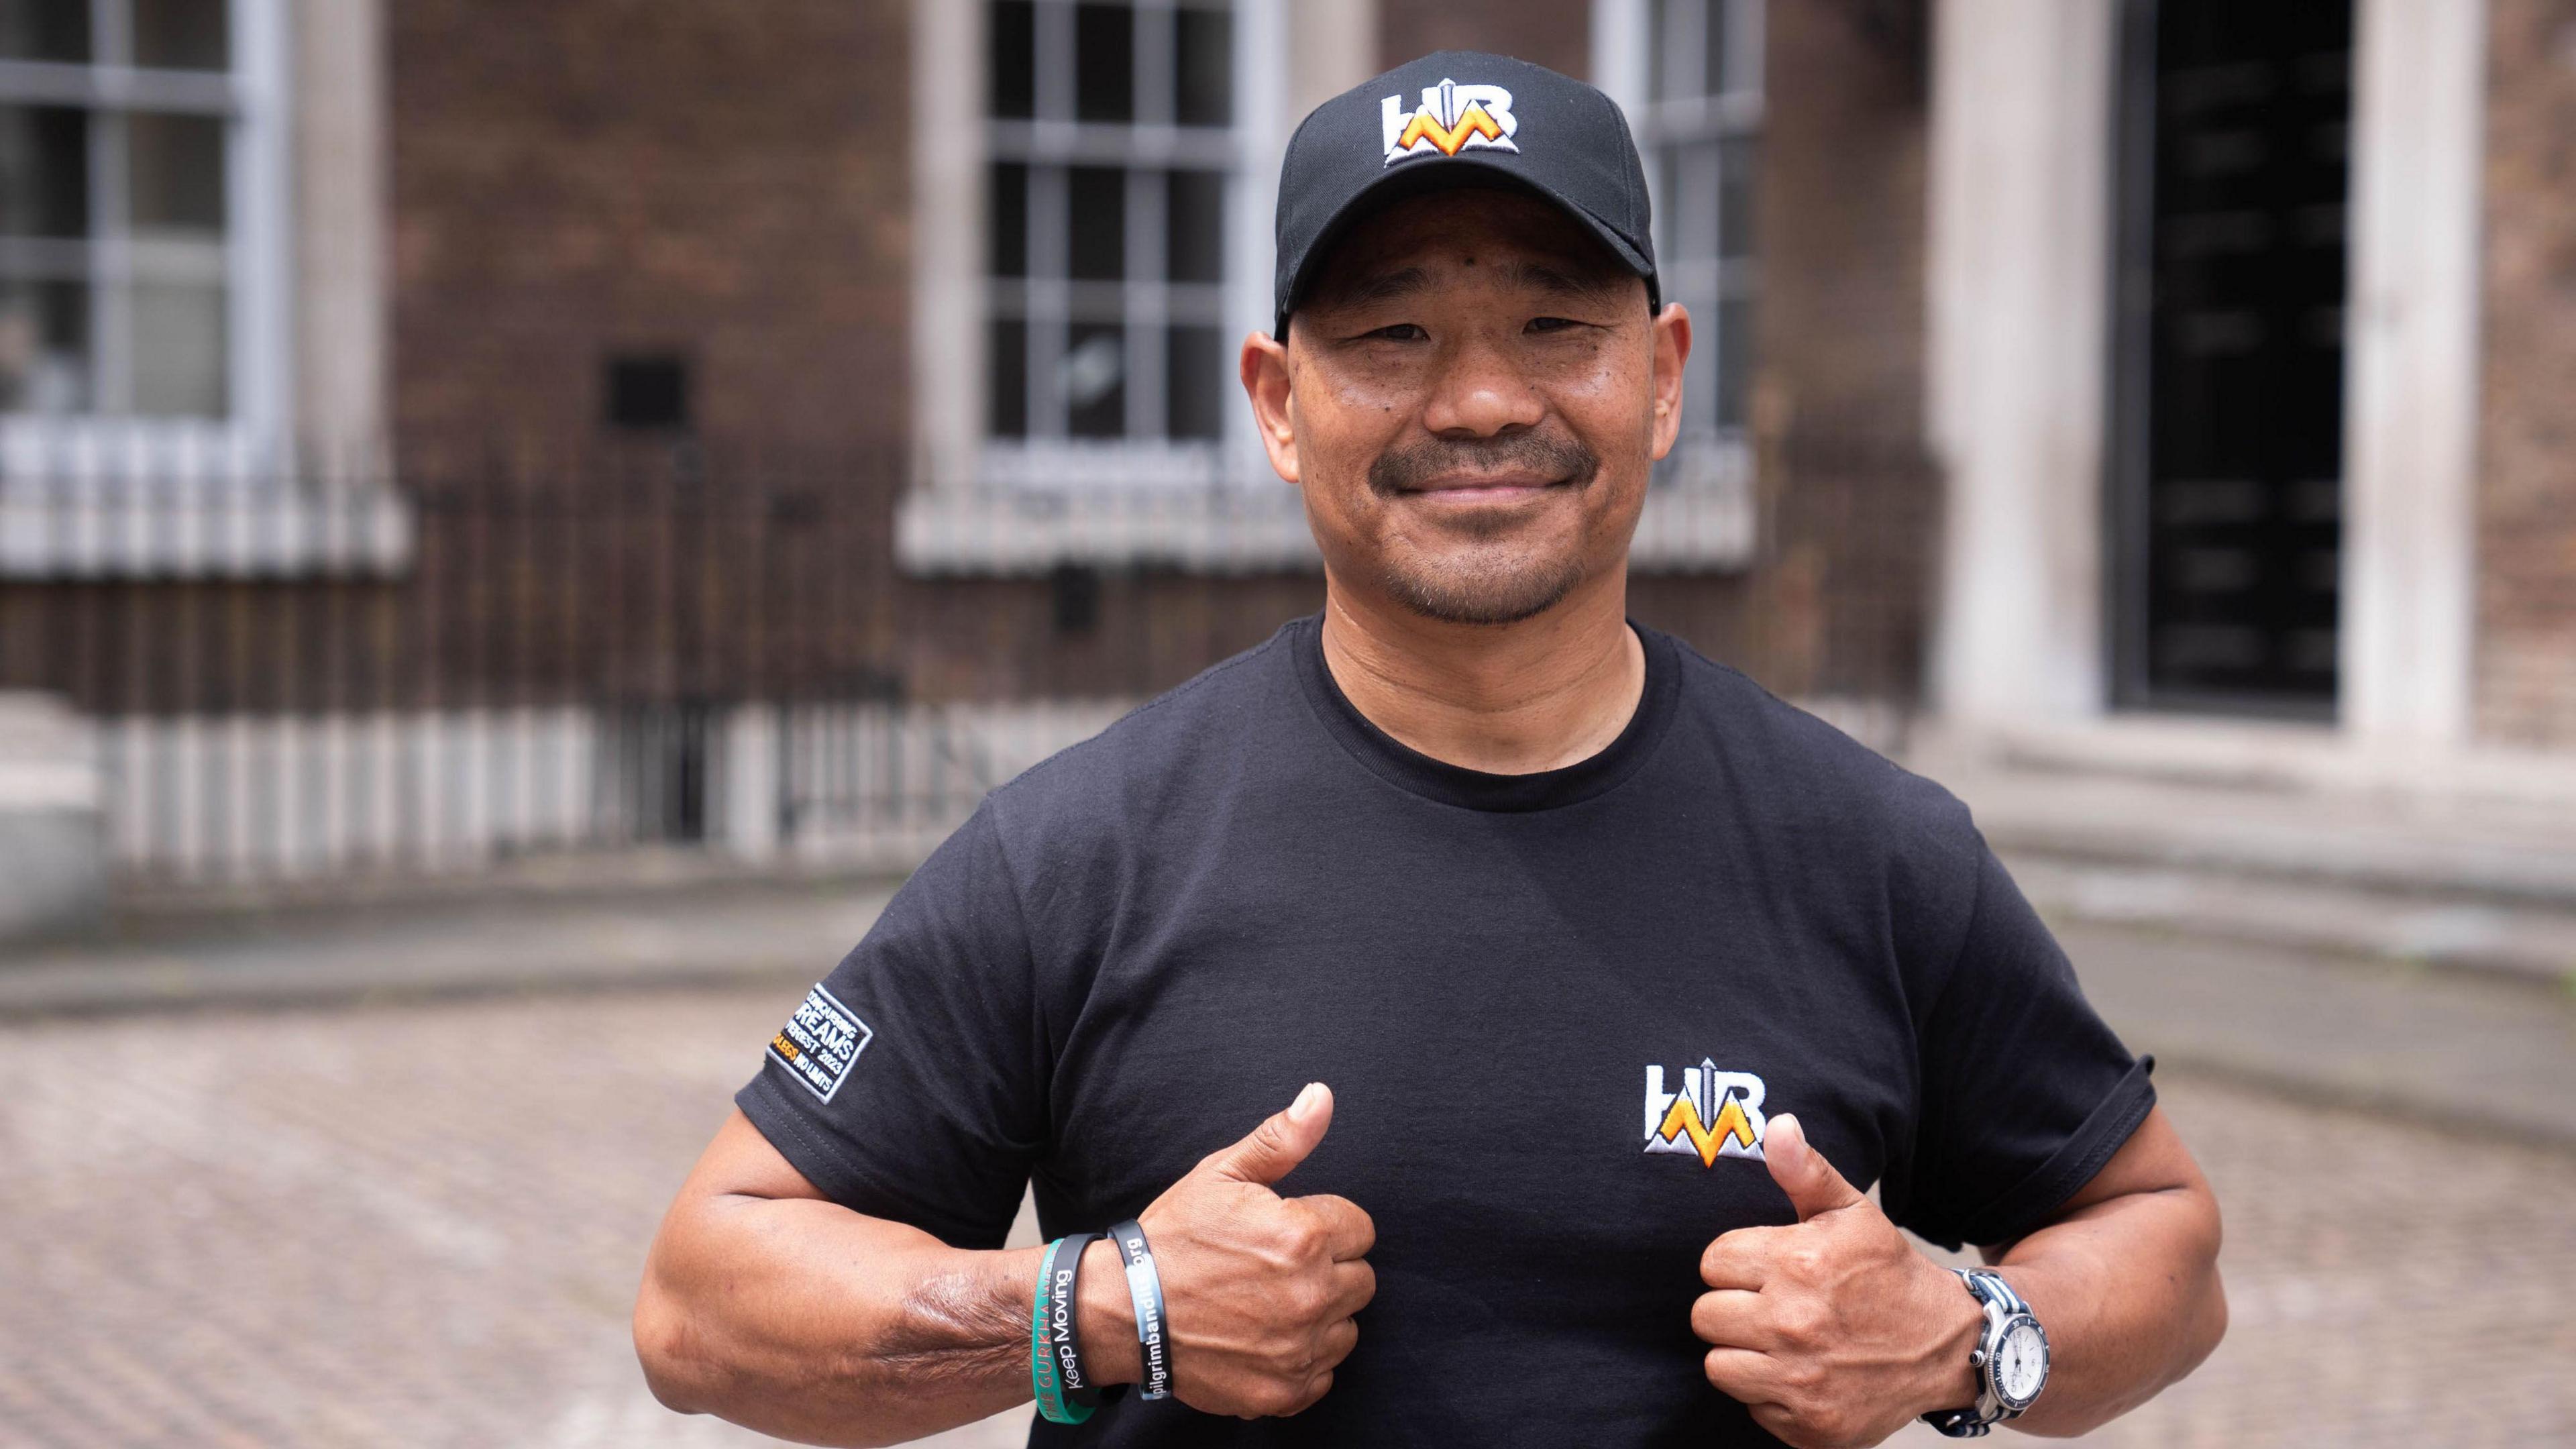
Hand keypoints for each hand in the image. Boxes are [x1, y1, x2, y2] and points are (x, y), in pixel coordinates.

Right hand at [1128, 1083, 1375, 1417]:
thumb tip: (1323, 1097)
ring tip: (1271, 1303)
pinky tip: (1266, 1340)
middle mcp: (1310, 1296)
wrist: (1122, 1309)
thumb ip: (1282, 1139)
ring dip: (1321, 1316)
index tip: (1291, 1230)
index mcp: (1303, 1237)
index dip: (1327, 1225)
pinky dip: (1302, 1360)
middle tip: (1280, 1267)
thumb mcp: (1221, 1173)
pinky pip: (1324, 1374)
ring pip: (1347, 1328)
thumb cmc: (1173, 1236)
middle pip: (1362, 1280)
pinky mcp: (1283, 1390)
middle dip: (1330, 1268)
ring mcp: (1298, 1349)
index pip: (1362, 1229)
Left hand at [1691, 1115, 1983, 1447]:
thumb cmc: (1889, 1274)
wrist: (1950, 1346)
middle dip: (1732, 1309)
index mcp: (1796, 1265)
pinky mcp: (1809, 1427)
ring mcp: (1801, 1382)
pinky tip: (1803, 1374)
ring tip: (1780, 1341)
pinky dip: (1772, 1396)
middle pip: (1705, 1317)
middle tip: (1771, 1306)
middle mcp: (1793, 1325)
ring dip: (1743, 1355)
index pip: (1711, 1263)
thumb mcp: (1852, 1213)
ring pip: (1719, 1366)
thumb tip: (1776, 1126)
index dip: (1734, 1264)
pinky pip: (1753, 1409)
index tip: (1763, 1269)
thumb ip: (1805, 1171)